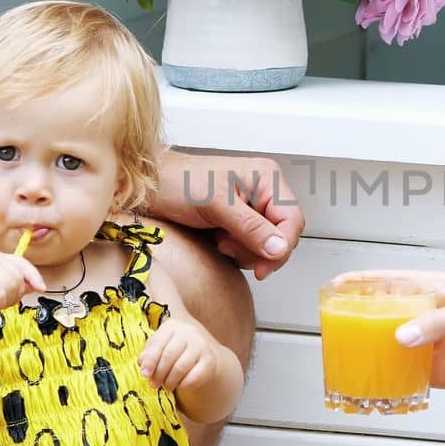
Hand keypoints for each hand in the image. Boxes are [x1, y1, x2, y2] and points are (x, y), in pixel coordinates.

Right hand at [0, 251, 43, 320]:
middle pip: (18, 277)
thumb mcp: (3, 287)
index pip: (22, 263)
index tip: (41, 288)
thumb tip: (39, 285)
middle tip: (1, 299)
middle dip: (14, 294)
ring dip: (5, 300)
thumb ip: (19, 283)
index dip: (34, 276)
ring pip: (10, 286)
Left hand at [138, 315, 220, 390]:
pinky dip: (183, 384)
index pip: (158, 342)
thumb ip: (147, 354)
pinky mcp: (210, 361)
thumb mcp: (158, 348)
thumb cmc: (172, 351)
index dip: (150, 360)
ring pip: (181, 367)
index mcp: (172, 326)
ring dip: (170, 381)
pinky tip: (179, 385)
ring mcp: (201, 346)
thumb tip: (143, 363)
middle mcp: (189, 332)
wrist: (199, 355)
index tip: (144, 374)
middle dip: (158, 373)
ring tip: (166, 386)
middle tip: (153, 384)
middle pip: (169, 355)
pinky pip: (193, 377)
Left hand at [152, 151, 303, 280]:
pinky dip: (236, 251)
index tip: (262, 266)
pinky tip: (218, 241)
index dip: (281, 247)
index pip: (293, 221)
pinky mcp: (240, 223)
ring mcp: (253, 208)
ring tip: (220, 240)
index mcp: (268, 179)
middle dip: (257, 249)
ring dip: (244, 252)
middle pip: (282, 236)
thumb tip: (279, 248)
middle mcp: (265, 192)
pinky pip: (251, 247)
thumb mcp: (217, 205)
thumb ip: (251, 227)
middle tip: (228, 245)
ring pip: (266, 246)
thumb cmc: (179, 183)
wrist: (151, 187)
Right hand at [331, 271, 444, 394]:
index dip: (364, 282)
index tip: (338, 285)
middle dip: (361, 317)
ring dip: (372, 349)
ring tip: (347, 353)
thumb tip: (403, 336)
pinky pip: (405, 374)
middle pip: (386, 313)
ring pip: (391, 344)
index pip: (394, 281)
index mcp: (438, 289)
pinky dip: (389, 377)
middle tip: (336, 323)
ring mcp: (430, 343)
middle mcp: (430, 315)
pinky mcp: (435, 371)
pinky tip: (374, 380)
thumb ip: (437, 323)